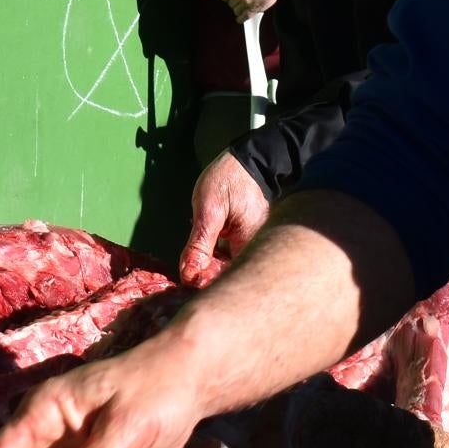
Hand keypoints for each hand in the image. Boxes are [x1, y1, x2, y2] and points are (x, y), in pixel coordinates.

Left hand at [178, 152, 269, 287]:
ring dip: (212, 271)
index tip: (188, 279)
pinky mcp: (252, 245)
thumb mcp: (209, 209)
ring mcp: (257, 248)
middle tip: (189, 270)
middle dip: (208, 280)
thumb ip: (200, 244)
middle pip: (232, 280)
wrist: (249, 161)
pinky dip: (219, 261)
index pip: (230, 281)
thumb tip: (189, 275)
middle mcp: (260, 251)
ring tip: (195, 264)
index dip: (206, 286)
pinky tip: (207, 254)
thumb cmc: (229, 179)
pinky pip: (235, 261)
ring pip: (232, 272)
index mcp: (253, 245)